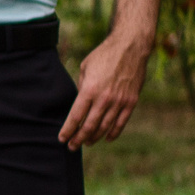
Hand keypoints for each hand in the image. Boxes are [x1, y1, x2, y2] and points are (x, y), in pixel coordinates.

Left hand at [61, 32, 151, 146]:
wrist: (130, 48)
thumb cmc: (103, 56)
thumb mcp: (85, 68)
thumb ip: (82, 88)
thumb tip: (80, 104)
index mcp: (89, 90)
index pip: (76, 117)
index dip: (68, 130)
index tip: (62, 138)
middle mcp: (105, 99)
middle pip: (89, 126)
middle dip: (79, 138)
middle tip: (72, 146)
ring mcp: (120, 102)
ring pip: (105, 127)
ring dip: (94, 137)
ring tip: (86, 143)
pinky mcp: (131, 102)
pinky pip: (121, 122)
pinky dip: (113, 132)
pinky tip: (106, 138)